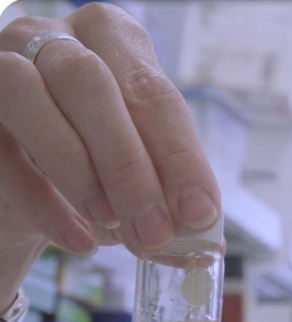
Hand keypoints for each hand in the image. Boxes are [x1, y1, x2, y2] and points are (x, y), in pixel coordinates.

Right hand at [0, 3, 220, 256]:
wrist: (28, 181)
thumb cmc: (97, 162)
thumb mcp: (140, 173)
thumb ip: (169, 199)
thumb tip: (204, 246)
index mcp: (114, 40)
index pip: (153, 92)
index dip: (179, 157)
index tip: (200, 214)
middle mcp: (55, 38)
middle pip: (90, 83)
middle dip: (127, 165)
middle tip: (154, 232)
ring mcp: (1, 63)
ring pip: (27, 92)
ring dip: (77, 168)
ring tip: (112, 226)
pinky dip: (40, 200)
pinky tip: (79, 240)